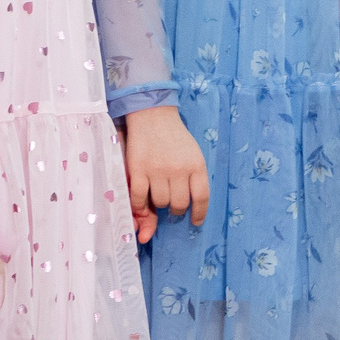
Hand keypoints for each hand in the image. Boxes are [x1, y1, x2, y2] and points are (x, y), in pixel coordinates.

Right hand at [122, 105, 208, 245]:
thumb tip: (190, 203)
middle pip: (179, 204)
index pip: (201, 197)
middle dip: (177, 210)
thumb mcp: (193, 154)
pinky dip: (141, 205)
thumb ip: (193, 176)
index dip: (199, 213)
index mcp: (196, 166)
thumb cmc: (176, 138)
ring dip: (159, 204)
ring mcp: (157, 170)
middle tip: (173, 207)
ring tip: (159, 196)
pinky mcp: (138, 170)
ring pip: (160, 202)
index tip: (196, 221)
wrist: (153, 118)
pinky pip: (140, 198)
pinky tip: (143, 202)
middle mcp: (178, 170)